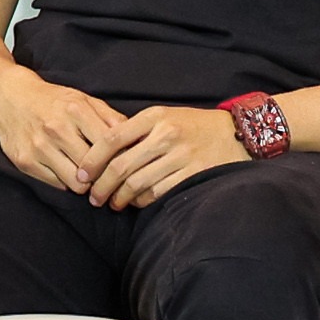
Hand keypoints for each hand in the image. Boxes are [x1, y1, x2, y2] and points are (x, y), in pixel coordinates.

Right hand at [0, 77, 125, 192]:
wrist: (10, 98)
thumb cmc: (53, 101)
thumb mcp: (84, 100)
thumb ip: (111, 118)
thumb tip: (136, 139)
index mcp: (75, 110)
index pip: (109, 147)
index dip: (121, 161)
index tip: (125, 167)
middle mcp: (56, 129)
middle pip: (94, 168)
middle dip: (104, 177)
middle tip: (108, 179)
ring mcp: (39, 147)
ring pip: (76, 183)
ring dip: (85, 183)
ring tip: (88, 178)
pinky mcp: (25, 162)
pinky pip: (56, 184)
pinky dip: (65, 182)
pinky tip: (67, 172)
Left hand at [85, 100, 255, 209]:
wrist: (238, 133)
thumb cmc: (194, 126)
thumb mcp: (165, 116)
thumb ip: (137, 130)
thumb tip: (101, 153)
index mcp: (154, 117)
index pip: (112, 138)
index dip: (92, 159)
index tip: (81, 175)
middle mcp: (166, 135)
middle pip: (121, 166)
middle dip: (102, 186)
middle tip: (93, 197)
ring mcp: (180, 156)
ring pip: (137, 183)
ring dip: (120, 197)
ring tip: (113, 203)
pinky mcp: (193, 174)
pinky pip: (158, 193)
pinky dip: (142, 201)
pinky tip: (136, 203)